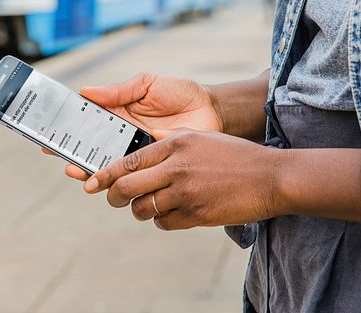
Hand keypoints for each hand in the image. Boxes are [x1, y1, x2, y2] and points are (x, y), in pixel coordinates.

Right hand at [56, 74, 223, 180]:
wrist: (214, 110)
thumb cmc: (181, 93)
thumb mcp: (148, 84)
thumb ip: (119, 91)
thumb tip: (85, 91)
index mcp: (119, 112)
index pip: (88, 120)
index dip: (68, 126)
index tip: (49, 131)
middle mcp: (123, 134)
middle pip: (92, 145)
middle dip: (72, 151)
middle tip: (56, 155)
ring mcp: (136, 151)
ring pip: (107, 163)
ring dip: (89, 168)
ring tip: (76, 171)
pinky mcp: (152, 166)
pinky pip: (131, 175)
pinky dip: (116, 180)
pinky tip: (103, 182)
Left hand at [83, 129, 280, 229]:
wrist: (270, 177)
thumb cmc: (235, 155)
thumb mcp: (200, 137)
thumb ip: (169, 141)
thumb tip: (141, 150)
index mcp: (175, 143)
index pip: (128, 161)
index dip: (105, 174)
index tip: (90, 182)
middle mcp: (176, 166)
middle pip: (127, 187)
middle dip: (114, 197)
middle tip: (115, 200)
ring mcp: (186, 192)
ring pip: (143, 208)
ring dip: (140, 210)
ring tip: (149, 206)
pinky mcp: (196, 214)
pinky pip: (163, 223)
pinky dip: (162, 220)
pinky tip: (173, 213)